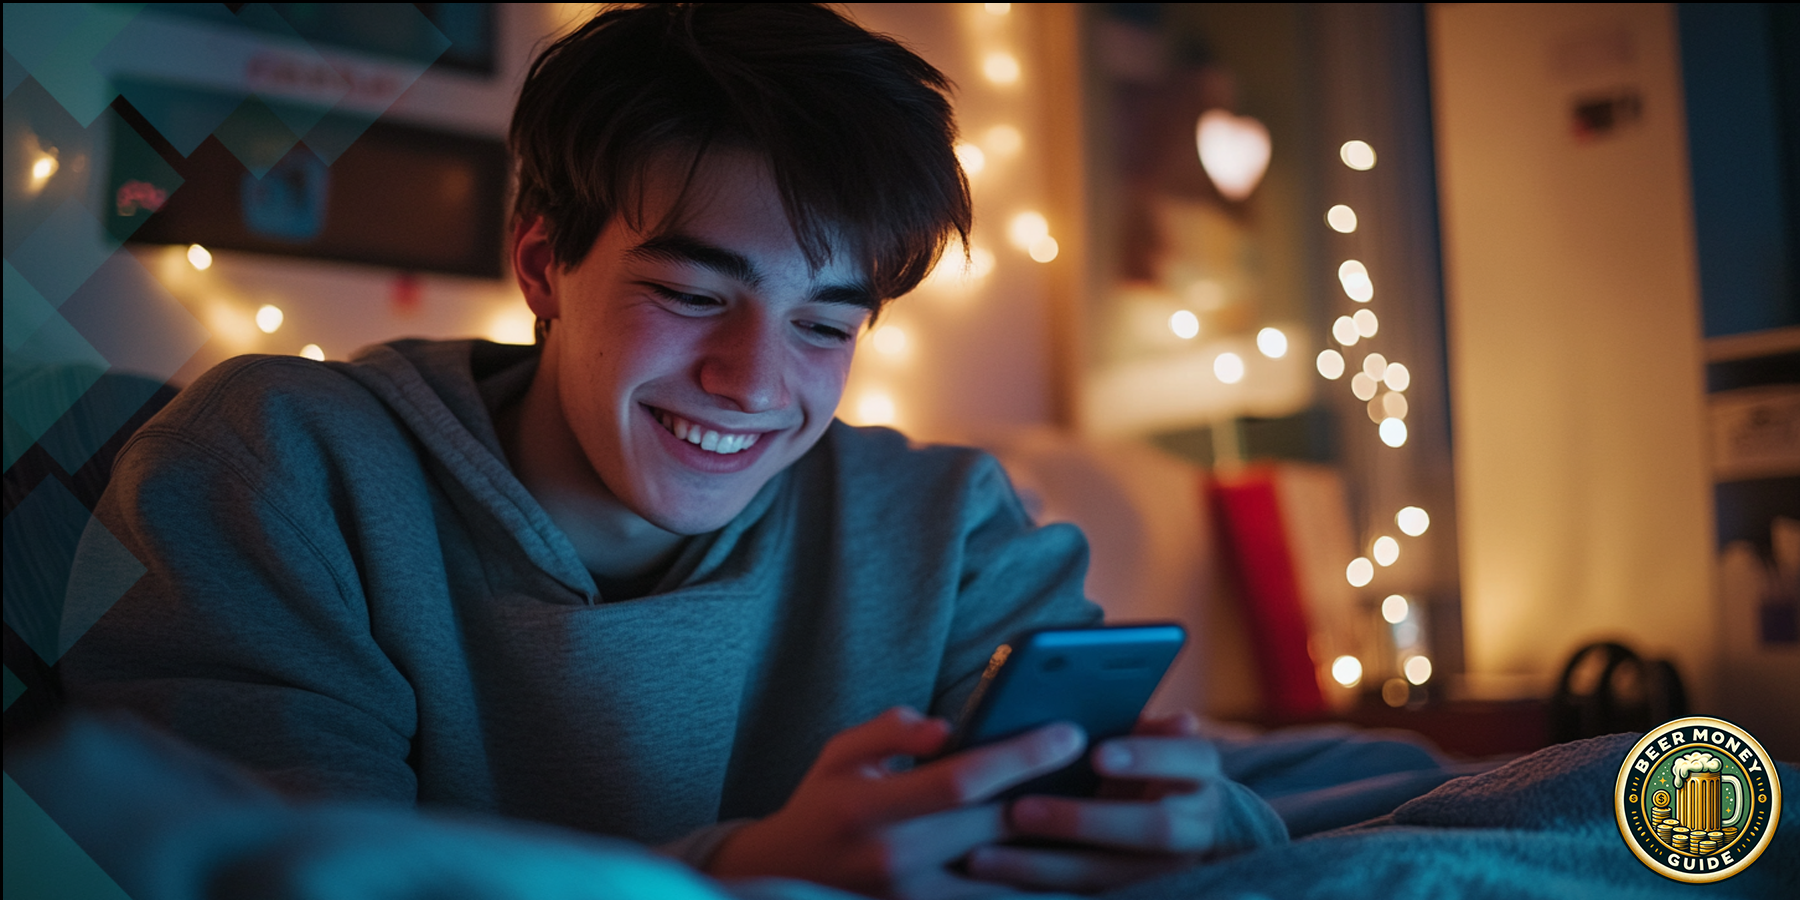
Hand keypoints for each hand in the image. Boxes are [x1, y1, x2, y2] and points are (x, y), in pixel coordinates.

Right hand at [707, 706, 1085, 898]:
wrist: (781, 878)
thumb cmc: (821, 805)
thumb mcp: (841, 753)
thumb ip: (890, 732)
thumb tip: (945, 728)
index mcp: (870, 808)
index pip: (960, 780)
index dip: (1020, 756)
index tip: (1068, 732)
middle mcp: (893, 861)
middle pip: (995, 830)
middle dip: (1056, 797)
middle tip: (1106, 773)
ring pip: (1006, 882)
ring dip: (1058, 855)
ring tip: (1106, 823)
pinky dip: (1031, 889)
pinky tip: (1071, 870)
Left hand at [964, 711, 1265, 891]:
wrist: (1189, 820)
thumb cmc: (1149, 760)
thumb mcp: (1149, 735)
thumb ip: (1130, 719)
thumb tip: (1093, 700)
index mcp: (1198, 771)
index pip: (1192, 758)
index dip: (1148, 756)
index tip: (1098, 755)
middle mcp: (1195, 824)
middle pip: (1152, 828)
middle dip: (1085, 820)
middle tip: (1020, 811)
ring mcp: (1167, 868)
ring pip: (1110, 875)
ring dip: (1043, 867)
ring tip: (982, 856)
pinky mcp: (1132, 893)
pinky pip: (1085, 895)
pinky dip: (1034, 886)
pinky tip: (988, 877)